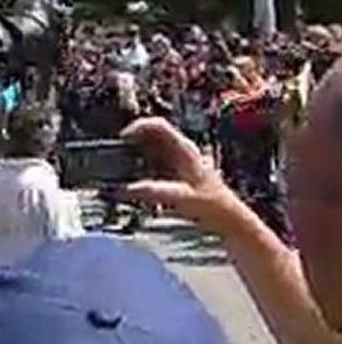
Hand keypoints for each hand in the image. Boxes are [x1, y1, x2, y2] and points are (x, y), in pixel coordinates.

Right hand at [118, 117, 244, 234]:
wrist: (227, 218)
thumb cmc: (211, 206)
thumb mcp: (182, 199)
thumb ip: (155, 193)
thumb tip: (126, 189)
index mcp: (184, 149)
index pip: (157, 125)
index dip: (137, 127)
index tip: (122, 139)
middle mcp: (181, 150)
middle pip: (150, 135)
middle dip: (131, 142)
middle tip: (116, 155)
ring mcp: (178, 160)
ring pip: (150, 148)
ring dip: (134, 155)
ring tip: (121, 168)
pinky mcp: (175, 172)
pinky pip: (152, 161)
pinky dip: (140, 166)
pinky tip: (134, 181)